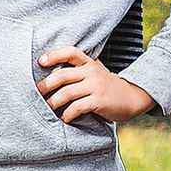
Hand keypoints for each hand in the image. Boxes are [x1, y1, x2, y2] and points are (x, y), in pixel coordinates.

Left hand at [36, 45, 154, 123]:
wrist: (133, 97)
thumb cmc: (106, 87)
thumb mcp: (95, 73)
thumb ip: (78, 71)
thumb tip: (49, 78)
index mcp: (89, 63)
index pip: (70, 52)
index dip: (54, 55)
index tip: (40, 62)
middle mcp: (92, 72)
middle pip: (62, 75)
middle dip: (46, 85)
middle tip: (38, 94)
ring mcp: (96, 86)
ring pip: (67, 93)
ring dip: (54, 103)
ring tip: (49, 109)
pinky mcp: (99, 101)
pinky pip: (77, 107)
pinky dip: (67, 114)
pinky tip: (65, 118)